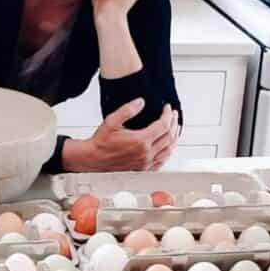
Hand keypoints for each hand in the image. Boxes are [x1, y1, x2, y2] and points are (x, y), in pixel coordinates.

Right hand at [63, 98, 178, 171]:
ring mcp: (145, 163)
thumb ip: (127, 110)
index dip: (168, 115)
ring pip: (168, 150)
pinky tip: (168, 148)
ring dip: (174, 137)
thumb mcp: (112, 121)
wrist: (93, 158)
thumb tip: (140, 102)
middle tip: (174, 115)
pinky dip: (168, 153)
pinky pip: (161, 161)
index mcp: (140, 141)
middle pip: (168, 137)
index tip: (167, 108)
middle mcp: (145, 154)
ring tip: (175, 128)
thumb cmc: (101, 142)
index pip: (163, 125)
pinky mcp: (143, 168)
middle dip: (173, 123)